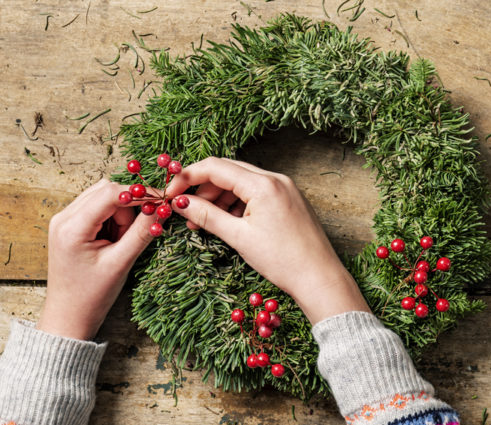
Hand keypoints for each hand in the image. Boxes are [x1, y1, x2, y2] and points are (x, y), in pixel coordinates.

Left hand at [38, 179, 156, 339]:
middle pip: (106, 191)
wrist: (69, 315)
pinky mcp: (69, 225)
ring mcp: (64, 220)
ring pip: (103, 197)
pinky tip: (113, 240)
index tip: (161, 202)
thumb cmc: (92, 295)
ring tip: (121, 241)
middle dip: (128, 207)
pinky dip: (112, 218)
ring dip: (120, 213)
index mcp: (72, 227)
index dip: (139, 194)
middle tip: (134, 234)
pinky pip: (97, 208)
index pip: (110, 193)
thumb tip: (163, 208)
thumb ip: (142, 232)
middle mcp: (63, 217)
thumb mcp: (121, 262)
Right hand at [165, 157, 368, 322]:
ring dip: (219, 198)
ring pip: (242, 182)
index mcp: (263, 184)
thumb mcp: (239, 237)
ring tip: (203, 223)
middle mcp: (276, 179)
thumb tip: (180, 203)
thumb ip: (207, 216)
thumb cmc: (282, 260)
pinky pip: (256, 193)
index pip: (215, 167)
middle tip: (185, 210)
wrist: (319, 278)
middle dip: (202, 188)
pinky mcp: (289, 199)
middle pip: (228, 171)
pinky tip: (226, 222)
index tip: (171, 194)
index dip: (187, 177)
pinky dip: (237, 204)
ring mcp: (285, 188)